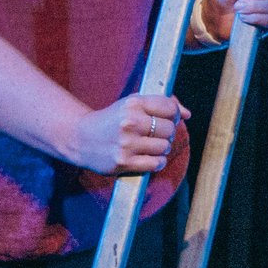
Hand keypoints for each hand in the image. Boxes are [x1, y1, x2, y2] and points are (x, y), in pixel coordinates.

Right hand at [65, 92, 186, 174]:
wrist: (79, 139)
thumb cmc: (113, 119)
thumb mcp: (133, 104)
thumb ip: (162, 104)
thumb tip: (188, 114)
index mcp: (133, 104)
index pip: (170, 108)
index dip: (173, 114)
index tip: (167, 119)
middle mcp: (129, 122)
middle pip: (169, 129)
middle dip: (166, 132)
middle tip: (155, 134)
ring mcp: (126, 144)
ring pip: (164, 147)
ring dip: (162, 148)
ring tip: (149, 145)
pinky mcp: (123, 162)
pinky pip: (156, 163)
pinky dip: (157, 162)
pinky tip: (148, 157)